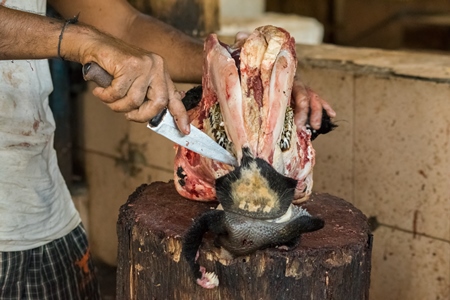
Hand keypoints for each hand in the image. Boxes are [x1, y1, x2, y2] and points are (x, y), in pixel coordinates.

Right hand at [61, 24, 189, 133]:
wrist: (94, 44)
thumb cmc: (113, 67)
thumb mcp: (135, 82)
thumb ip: (147, 96)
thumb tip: (159, 116)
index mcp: (161, 72)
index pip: (174, 97)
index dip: (181, 115)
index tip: (185, 131)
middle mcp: (157, 67)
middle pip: (159, 103)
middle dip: (142, 115)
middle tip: (128, 115)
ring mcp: (144, 64)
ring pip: (135, 100)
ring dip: (118, 106)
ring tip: (108, 97)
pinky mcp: (129, 64)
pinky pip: (118, 93)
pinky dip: (106, 96)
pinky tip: (100, 90)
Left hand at [232, 31, 335, 129]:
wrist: (260, 60)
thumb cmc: (254, 62)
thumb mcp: (250, 57)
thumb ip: (245, 46)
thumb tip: (241, 35)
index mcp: (285, 76)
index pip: (298, 90)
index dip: (301, 106)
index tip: (299, 120)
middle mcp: (295, 81)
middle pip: (306, 97)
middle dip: (307, 113)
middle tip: (301, 127)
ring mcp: (299, 87)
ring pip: (313, 99)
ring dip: (317, 113)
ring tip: (316, 127)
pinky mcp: (300, 94)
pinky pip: (316, 100)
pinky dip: (325, 107)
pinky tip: (332, 115)